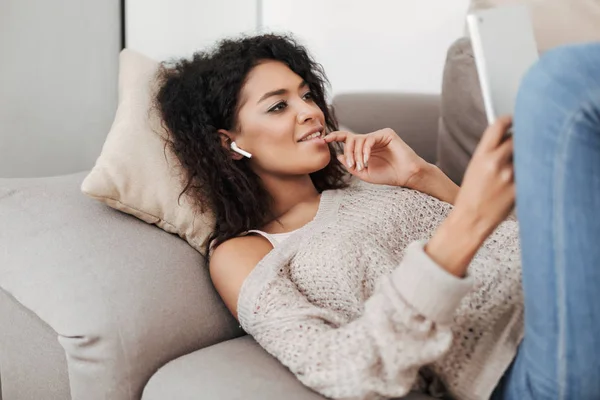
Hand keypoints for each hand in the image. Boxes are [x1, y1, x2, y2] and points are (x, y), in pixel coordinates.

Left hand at [324, 128, 427, 187]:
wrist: (406, 176)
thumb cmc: (388, 175)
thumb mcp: (364, 174)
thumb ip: (351, 166)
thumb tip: (338, 156)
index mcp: (364, 148)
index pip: (347, 138)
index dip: (335, 136)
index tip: (324, 139)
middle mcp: (370, 139)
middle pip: (351, 139)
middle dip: (348, 152)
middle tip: (351, 165)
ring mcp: (378, 135)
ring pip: (359, 140)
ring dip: (357, 154)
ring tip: (361, 166)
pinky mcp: (386, 134)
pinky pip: (369, 139)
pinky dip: (365, 150)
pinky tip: (366, 160)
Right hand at [424, 116, 514, 276]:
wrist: (471, 220)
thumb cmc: (471, 196)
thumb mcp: (474, 169)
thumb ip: (490, 153)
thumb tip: (509, 140)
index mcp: (481, 155)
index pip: (499, 126)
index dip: (509, 119)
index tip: (514, 119)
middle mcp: (495, 162)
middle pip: (517, 137)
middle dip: (520, 139)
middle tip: (522, 143)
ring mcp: (509, 175)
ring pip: (527, 154)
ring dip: (526, 156)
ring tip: (517, 166)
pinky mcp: (520, 187)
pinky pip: (531, 172)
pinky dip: (530, 173)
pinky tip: (524, 179)